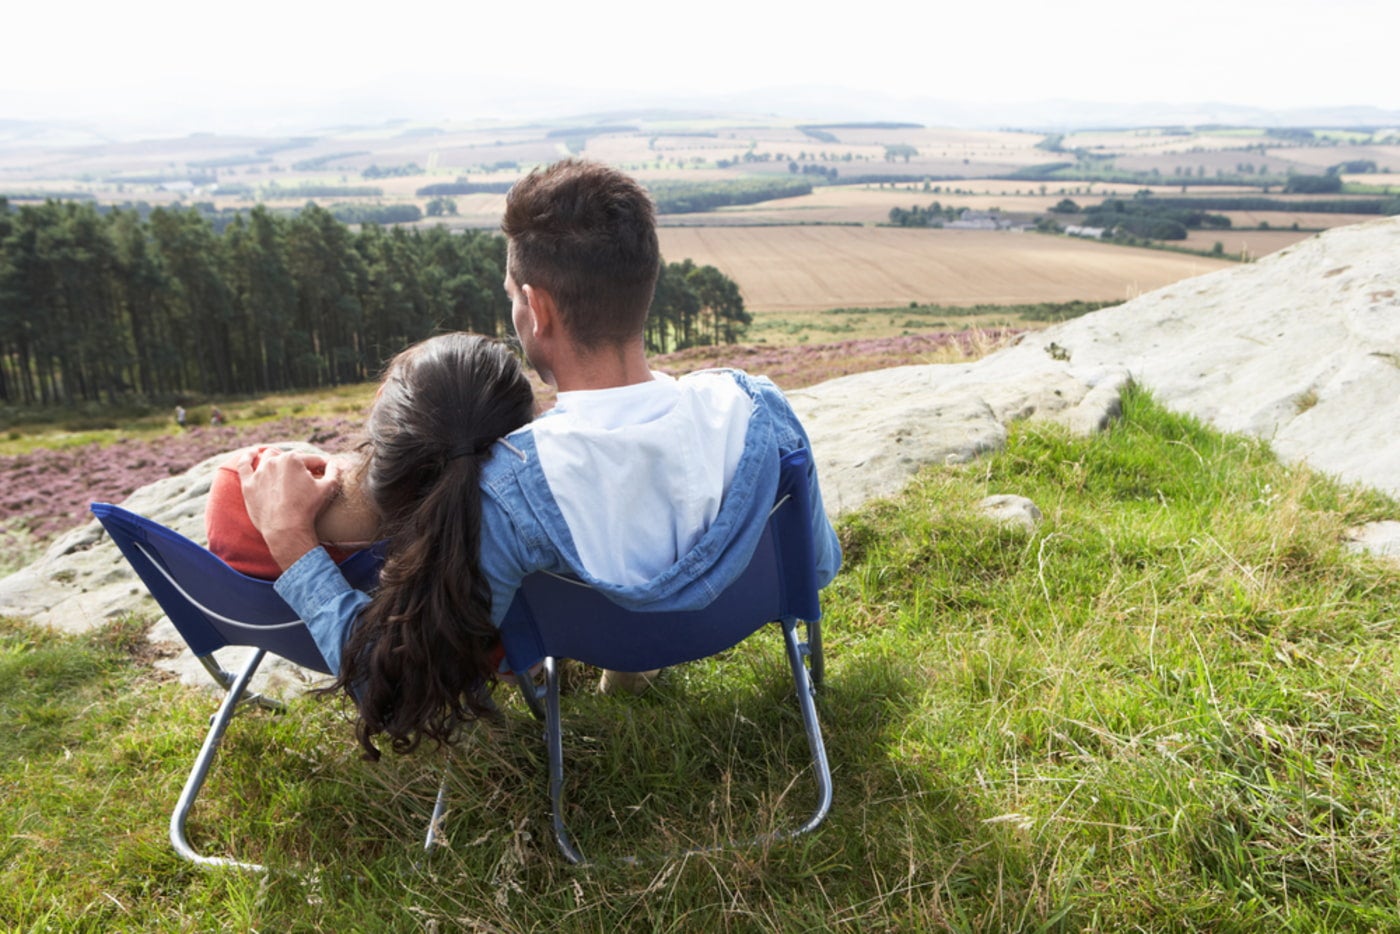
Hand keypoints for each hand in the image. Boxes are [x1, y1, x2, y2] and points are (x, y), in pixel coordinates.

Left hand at [237, 447, 341, 571]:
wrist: (286, 529)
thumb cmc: (307, 508)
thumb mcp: (328, 488)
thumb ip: (334, 471)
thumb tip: (335, 463)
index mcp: (293, 459)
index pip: (312, 460)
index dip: (322, 468)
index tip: (325, 476)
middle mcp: (275, 461)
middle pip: (291, 459)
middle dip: (300, 467)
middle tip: (306, 480)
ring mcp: (259, 472)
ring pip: (268, 458)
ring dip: (277, 460)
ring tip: (282, 467)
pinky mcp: (248, 484)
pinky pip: (244, 465)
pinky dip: (248, 457)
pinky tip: (252, 453)